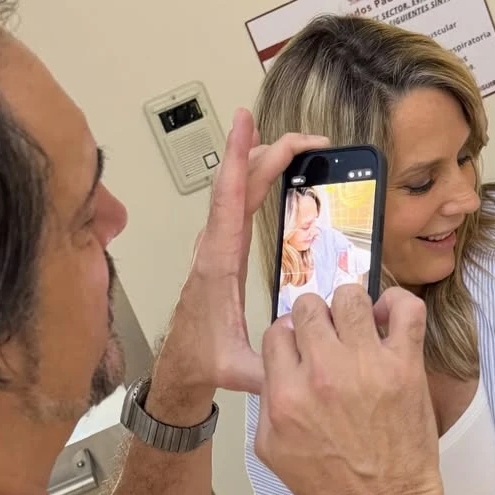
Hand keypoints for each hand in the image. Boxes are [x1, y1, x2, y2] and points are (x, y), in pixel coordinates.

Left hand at [154, 109, 327, 401]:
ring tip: (302, 147)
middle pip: (240, 183)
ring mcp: (219, 245)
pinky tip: (278, 170)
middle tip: (312, 141)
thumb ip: (270, 370)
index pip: (229, 200)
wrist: (182, 366)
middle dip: (272, 152)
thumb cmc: (206, 361)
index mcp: (219, 265)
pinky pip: (241, 202)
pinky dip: (260, 179)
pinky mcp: (226, 249)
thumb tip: (302, 363)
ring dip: (267, 161)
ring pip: (240, 188)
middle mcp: (215, 247)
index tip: (246, 123)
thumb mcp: (238, 371)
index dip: (239, 158)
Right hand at [255, 284, 440, 494]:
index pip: (277, 333)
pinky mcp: (405, 365)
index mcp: (286, 395)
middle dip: (315, 319)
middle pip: (308, 308)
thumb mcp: (272, 451)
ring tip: (359, 329)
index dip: (289, 339)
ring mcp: (366, 365)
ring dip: (351, 308)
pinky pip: (405, 308)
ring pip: (350, 296)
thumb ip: (267, 402)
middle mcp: (322, 373)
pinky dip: (397, 304)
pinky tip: (389, 321)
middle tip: (330, 340)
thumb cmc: (330, 485)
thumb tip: (277, 365)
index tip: (303, 351)